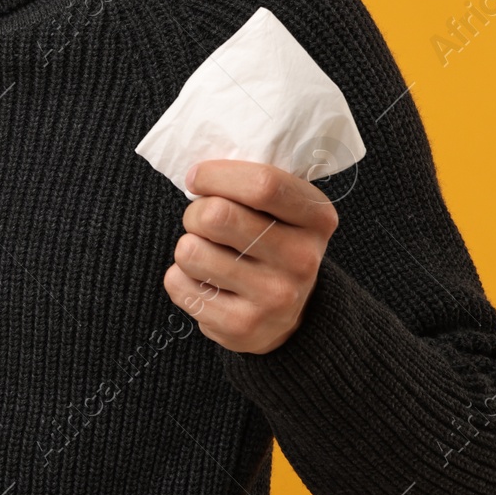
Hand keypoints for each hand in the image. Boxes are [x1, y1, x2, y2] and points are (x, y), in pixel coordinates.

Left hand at [162, 159, 338, 353]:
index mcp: (317, 218)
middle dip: (195, 212)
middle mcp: (303, 260)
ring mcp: (275, 298)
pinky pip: (178, 284)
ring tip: (210, 255)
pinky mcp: (242, 327)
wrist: (287, 317)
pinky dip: (180, 279)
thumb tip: (197, 167)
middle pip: (216, 215)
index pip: (262, 184)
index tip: (197, 177)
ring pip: (190, 250)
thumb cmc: (270, 243)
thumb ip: (253, 182)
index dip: (216, 175)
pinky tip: (208, 285)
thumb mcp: (281, 209)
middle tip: (203, 222)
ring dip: (187, 247)